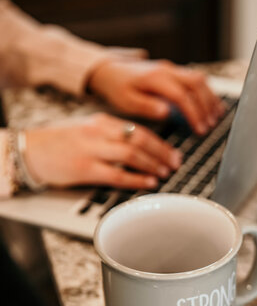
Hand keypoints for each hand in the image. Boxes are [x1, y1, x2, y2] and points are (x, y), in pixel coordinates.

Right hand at [24, 113, 181, 189]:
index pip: (138, 129)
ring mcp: (92, 150)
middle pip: (139, 140)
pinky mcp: (85, 168)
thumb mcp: (88, 131)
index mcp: (102, 122)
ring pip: (132, 154)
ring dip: (153, 164)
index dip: (160, 142)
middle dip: (162, 153)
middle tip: (176, 163)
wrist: (31, 151)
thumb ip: (112, 136)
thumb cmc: (60, 143)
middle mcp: (99, 133)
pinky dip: (137, 179)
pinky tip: (149, 182)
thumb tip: (140, 147)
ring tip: (165, 173)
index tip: (173, 152)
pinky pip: (117, 174)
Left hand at [87, 59, 225, 134]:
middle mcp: (166, 70)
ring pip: (199, 79)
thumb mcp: (126, 101)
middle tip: (210, 125)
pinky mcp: (173, 71)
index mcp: (156, 78)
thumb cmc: (117, 88)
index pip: (182, 96)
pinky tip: (211, 105)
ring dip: (210, 98)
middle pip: (196, 84)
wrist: (109, 70)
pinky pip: (195, 78)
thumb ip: (146, 107)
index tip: (200, 129)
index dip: (194, 113)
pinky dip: (206, 92)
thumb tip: (166, 112)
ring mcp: (171, 68)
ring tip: (216, 117)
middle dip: (206, 106)